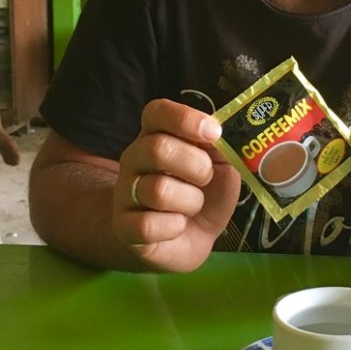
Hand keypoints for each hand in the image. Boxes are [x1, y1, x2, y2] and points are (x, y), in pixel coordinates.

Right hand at [111, 99, 239, 272]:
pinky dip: (174, 227)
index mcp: (158, 134)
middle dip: (196, 165)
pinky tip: (178, 226)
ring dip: (190, 201)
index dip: (185, 119)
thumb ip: (223, 147)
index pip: (157, 112)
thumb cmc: (206, 193)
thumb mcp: (223, 165)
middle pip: (157, 148)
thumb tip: (226, 134)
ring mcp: (125, 192)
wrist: (192, 238)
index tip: (214, 133)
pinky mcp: (124, 227)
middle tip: (207, 178)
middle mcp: (135, 158)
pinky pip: (148, 225)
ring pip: (158, 190)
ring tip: (193, 206)